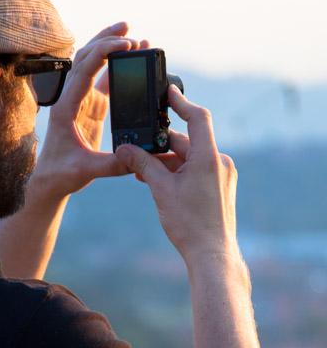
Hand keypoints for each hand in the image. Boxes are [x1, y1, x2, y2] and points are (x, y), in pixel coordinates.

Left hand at [33, 22, 148, 199]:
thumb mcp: (86, 171)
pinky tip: (130, 57)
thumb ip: (112, 165)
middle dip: (106, 40)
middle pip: (85, 58)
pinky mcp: (89, 108)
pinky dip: (115, 67)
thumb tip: (138, 157)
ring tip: (131, 34)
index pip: (83, 71)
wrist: (49, 180)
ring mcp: (80, 101)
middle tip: (128, 29)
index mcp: (65, 108)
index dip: (104, 53)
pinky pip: (102, 81)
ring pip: (92, 65)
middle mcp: (70, 99)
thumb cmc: (61, 175)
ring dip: (109, 47)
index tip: (125, 44)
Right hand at [115, 86, 239, 268]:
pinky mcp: (220, 189)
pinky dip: (178, 173)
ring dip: (167, 162)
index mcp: (209, 158)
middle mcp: (220, 163)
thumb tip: (125, 150)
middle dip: (161, 146)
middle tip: (136, 150)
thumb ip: (143, 165)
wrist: (211, 255)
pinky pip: (196, 172)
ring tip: (142, 173)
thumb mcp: (161, 190)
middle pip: (187, 142)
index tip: (168, 92)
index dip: (182, 102)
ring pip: (189, 159)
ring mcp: (222, 176)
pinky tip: (159, 184)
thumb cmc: (190, 224)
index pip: (198, 118)